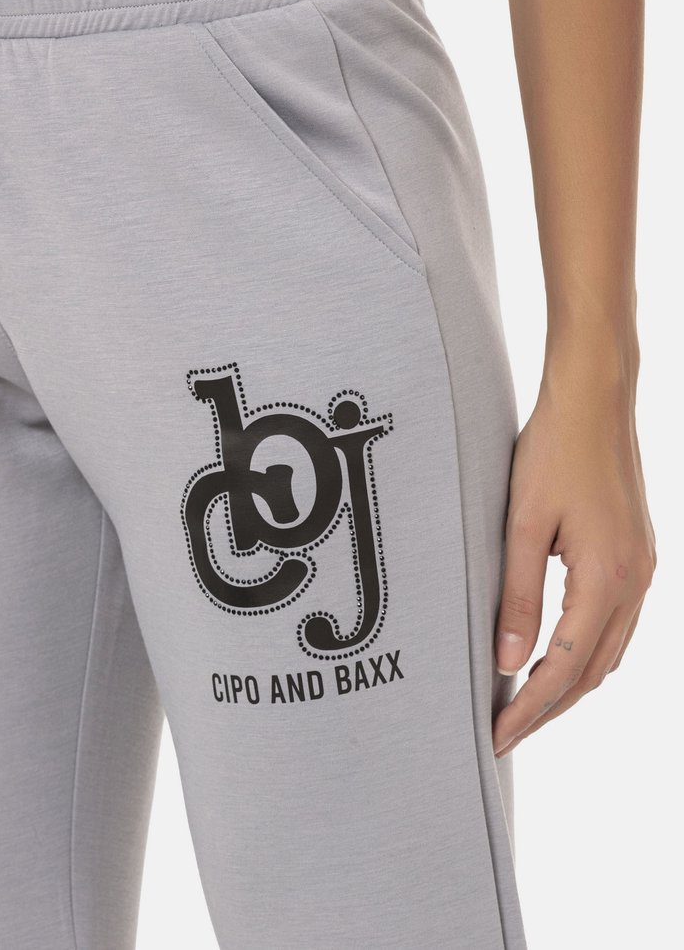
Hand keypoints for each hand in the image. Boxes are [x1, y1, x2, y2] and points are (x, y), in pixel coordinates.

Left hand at [492, 347, 655, 757]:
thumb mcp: (522, 524)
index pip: (563, 669)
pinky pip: (616, 626)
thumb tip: (508, 662)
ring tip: (525, 706)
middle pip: (591, 673)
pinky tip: (557, 657)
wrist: (596, 401)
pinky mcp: (637, 556)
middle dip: (548, 710)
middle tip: (505, 736)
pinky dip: (586, 654)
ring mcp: (642, 571)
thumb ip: (517, 596)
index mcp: (607, 581)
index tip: (497, 738)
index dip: (529, 709)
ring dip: (568, 686)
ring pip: (607, 654)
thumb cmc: (554, 453)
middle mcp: (635, 584)